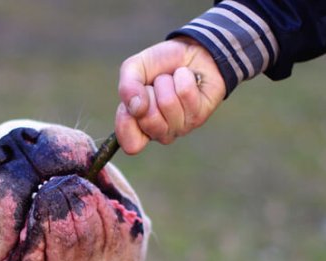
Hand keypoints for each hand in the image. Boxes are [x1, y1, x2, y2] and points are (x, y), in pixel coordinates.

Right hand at [116, 37, 225, 153]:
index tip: (132, 101)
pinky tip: (186, 78)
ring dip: (167, 81)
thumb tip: (136, 108)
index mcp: (139, 127)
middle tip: (156, 85)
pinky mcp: (199, 116)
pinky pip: (184, 92)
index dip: (128, 121)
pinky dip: (183, 76)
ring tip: (172, 80)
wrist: (192, 52)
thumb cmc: (160, 65)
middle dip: (150, 91)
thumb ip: (127, 86)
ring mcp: (180, 128)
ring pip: (167, 103)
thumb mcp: (135, 68)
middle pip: (149, 119)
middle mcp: (159, 133)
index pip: (131, 145)